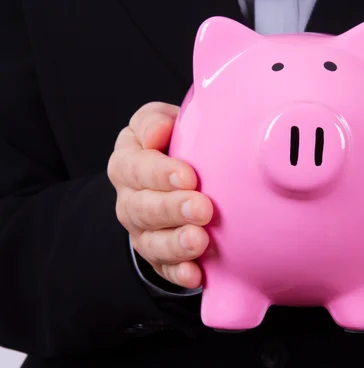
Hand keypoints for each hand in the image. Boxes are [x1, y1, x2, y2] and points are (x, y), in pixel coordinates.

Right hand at [107, 102, 212, 288]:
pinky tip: (196, 275)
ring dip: (176, 244)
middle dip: (172, 209)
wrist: (174, 178)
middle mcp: (130, 200)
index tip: (188, 175)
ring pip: (151, 243)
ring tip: (199, 241)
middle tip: (202, 208)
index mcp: (128, 163)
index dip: (159, 173)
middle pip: (142, 209)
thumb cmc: (172, 144)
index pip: (135, 168)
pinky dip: (180, 274)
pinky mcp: (159, 257)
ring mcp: (143, 231)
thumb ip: (156, 121)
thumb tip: (158, 131)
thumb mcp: (161, 123)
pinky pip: (165, 270)